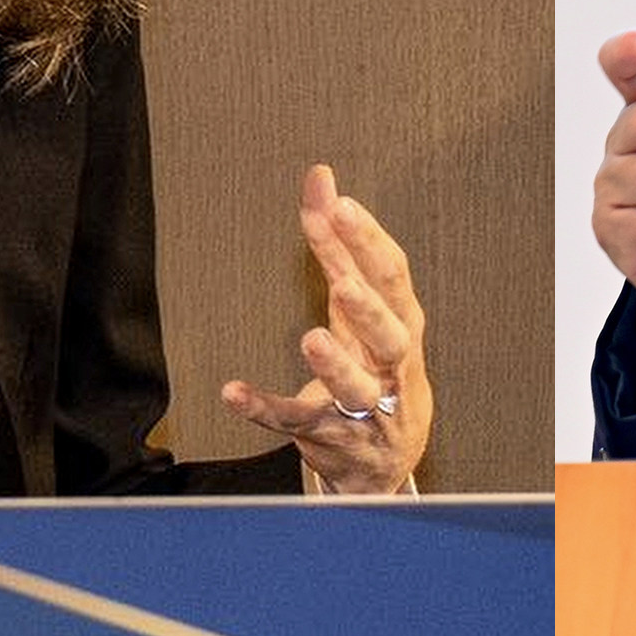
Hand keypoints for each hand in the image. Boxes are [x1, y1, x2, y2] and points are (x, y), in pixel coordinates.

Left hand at [221, 164, 431, 492]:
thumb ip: (338, 244)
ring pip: (356, 388)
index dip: (369, 243)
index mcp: (403, 325)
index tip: (341, 207)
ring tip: (312, 339)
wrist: (386, 458)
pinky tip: (233, 391)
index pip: (393, 279)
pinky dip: (265, 407)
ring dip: (335, 367)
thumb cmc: (374, 363)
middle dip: (368, 308)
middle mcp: (392, 367)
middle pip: (390, 336)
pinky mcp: (328, 435)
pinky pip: (295, 422)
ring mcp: (365, 408)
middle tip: (344, 282)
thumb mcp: (360, 303)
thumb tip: (320, 177)